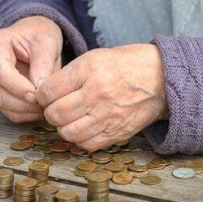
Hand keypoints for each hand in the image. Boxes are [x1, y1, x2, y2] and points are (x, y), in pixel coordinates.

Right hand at [0, 16, 62, 122]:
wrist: (34, 36)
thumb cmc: (38, 35)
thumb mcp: (46, 41)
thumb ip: (43, 64)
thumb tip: (40, 90)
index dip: (16, 86)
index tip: (36, 94)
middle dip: (21, 103)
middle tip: (44, 104)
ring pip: (0, 104)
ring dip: (23, 111)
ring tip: (45, 107)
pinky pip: (7, 110)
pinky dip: (24, 114)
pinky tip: (40, 109)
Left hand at [35, 44, 167, 150]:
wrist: (161, 78)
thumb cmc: (125, 65)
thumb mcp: (95, 57)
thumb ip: (69, 74)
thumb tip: (43, 92)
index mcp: (90, 69)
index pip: (48, 91)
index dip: (41, 94)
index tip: (46, 94)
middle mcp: (98, 93)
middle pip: (55, 114)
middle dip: (50, 112)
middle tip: (57, 107)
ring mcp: (108, 115)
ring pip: (68, 132)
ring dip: (64, 127)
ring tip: (71, 118)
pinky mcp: (117, 132)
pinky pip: (86, 144)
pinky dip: (80, 138)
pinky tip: (85, 126)